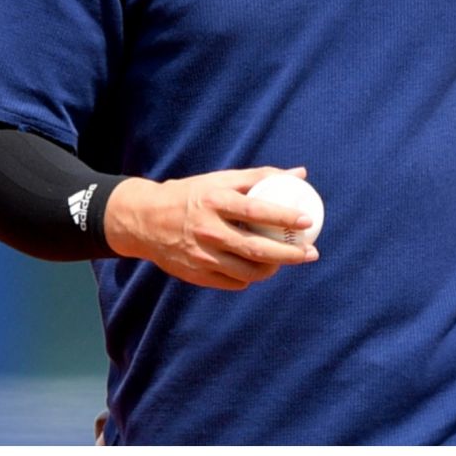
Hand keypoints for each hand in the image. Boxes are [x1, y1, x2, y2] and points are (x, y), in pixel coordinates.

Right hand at [103, 166, 319, 289]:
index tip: (308, 221)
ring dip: (273, 268)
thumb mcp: (219, 180)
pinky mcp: (197, 274)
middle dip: (289, 254)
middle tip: (310, 253)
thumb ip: (259, 177)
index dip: (284, 216)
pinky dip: (251, 276)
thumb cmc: (192, 195)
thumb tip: (301, 174)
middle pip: (256, 248)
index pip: (255, 211)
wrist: (145, 220)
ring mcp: (201, 255)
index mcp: (213, 201)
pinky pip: (235, 281)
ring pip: (248, 271)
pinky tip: (257, 268)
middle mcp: (207, 229)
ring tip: (285, 261)